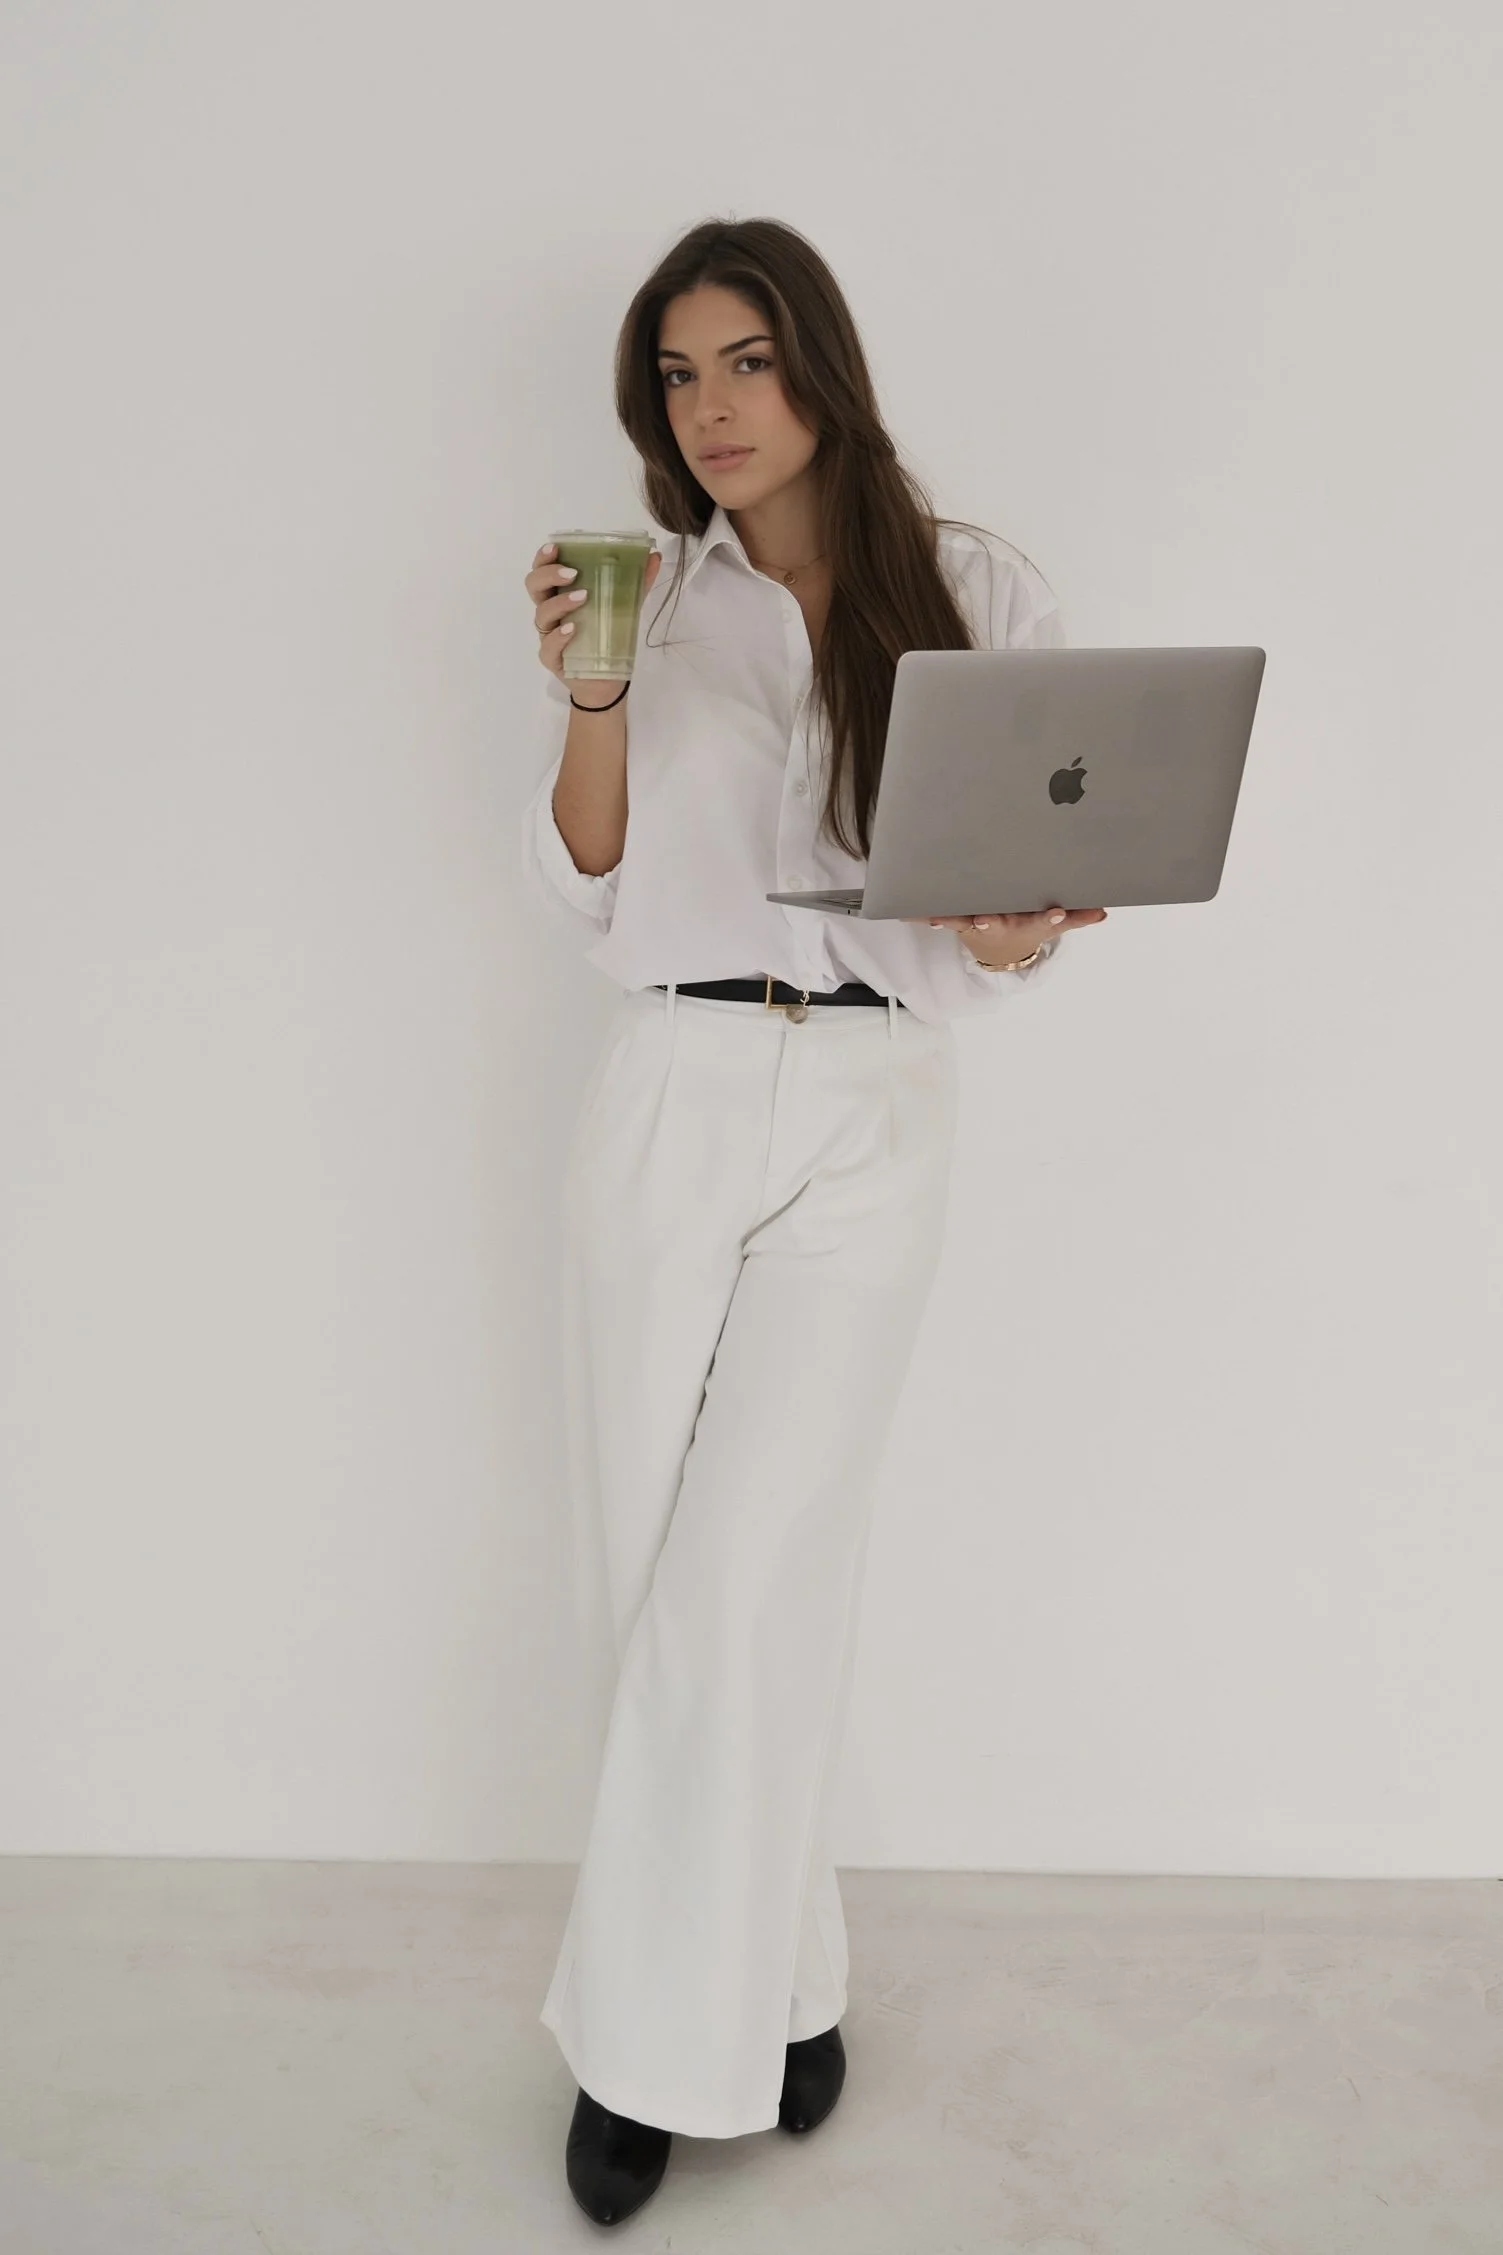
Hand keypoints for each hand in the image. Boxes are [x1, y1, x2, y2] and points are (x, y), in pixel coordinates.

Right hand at [526, 539, 662, 686]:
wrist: (607, 680)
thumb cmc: (608, 638)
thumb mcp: (625, 606)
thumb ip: (636, 581)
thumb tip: (654, 556)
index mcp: (560, 594)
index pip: (543, 570)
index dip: (544, 557)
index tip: (556, 546)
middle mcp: (550, 613)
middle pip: (534, 586)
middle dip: (548, 574)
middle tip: (572, 573)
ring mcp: (548, 636)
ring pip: (541, 614)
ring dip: (560, 602)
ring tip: (583, 597)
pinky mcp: (553, 659)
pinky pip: (548, 647)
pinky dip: (558, 637)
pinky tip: (572, 630)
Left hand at [902, 905, 1107, 967]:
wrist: (1000, 950)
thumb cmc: (1027, 929)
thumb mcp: (1052, 927)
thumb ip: (1076, 918)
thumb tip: (1102, 912)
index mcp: (1025, 925)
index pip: (1040, 922)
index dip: (1047, 918)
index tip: (1053, 913)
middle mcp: (999, 925)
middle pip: (996, 924)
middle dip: (990, 922)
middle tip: (985, 920)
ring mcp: (976, 924)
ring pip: (962, 921)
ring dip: (950, 921)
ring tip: (937, 919)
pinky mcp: (957, 919)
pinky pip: (938, 916)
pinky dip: (921, 915)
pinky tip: (903, 911)